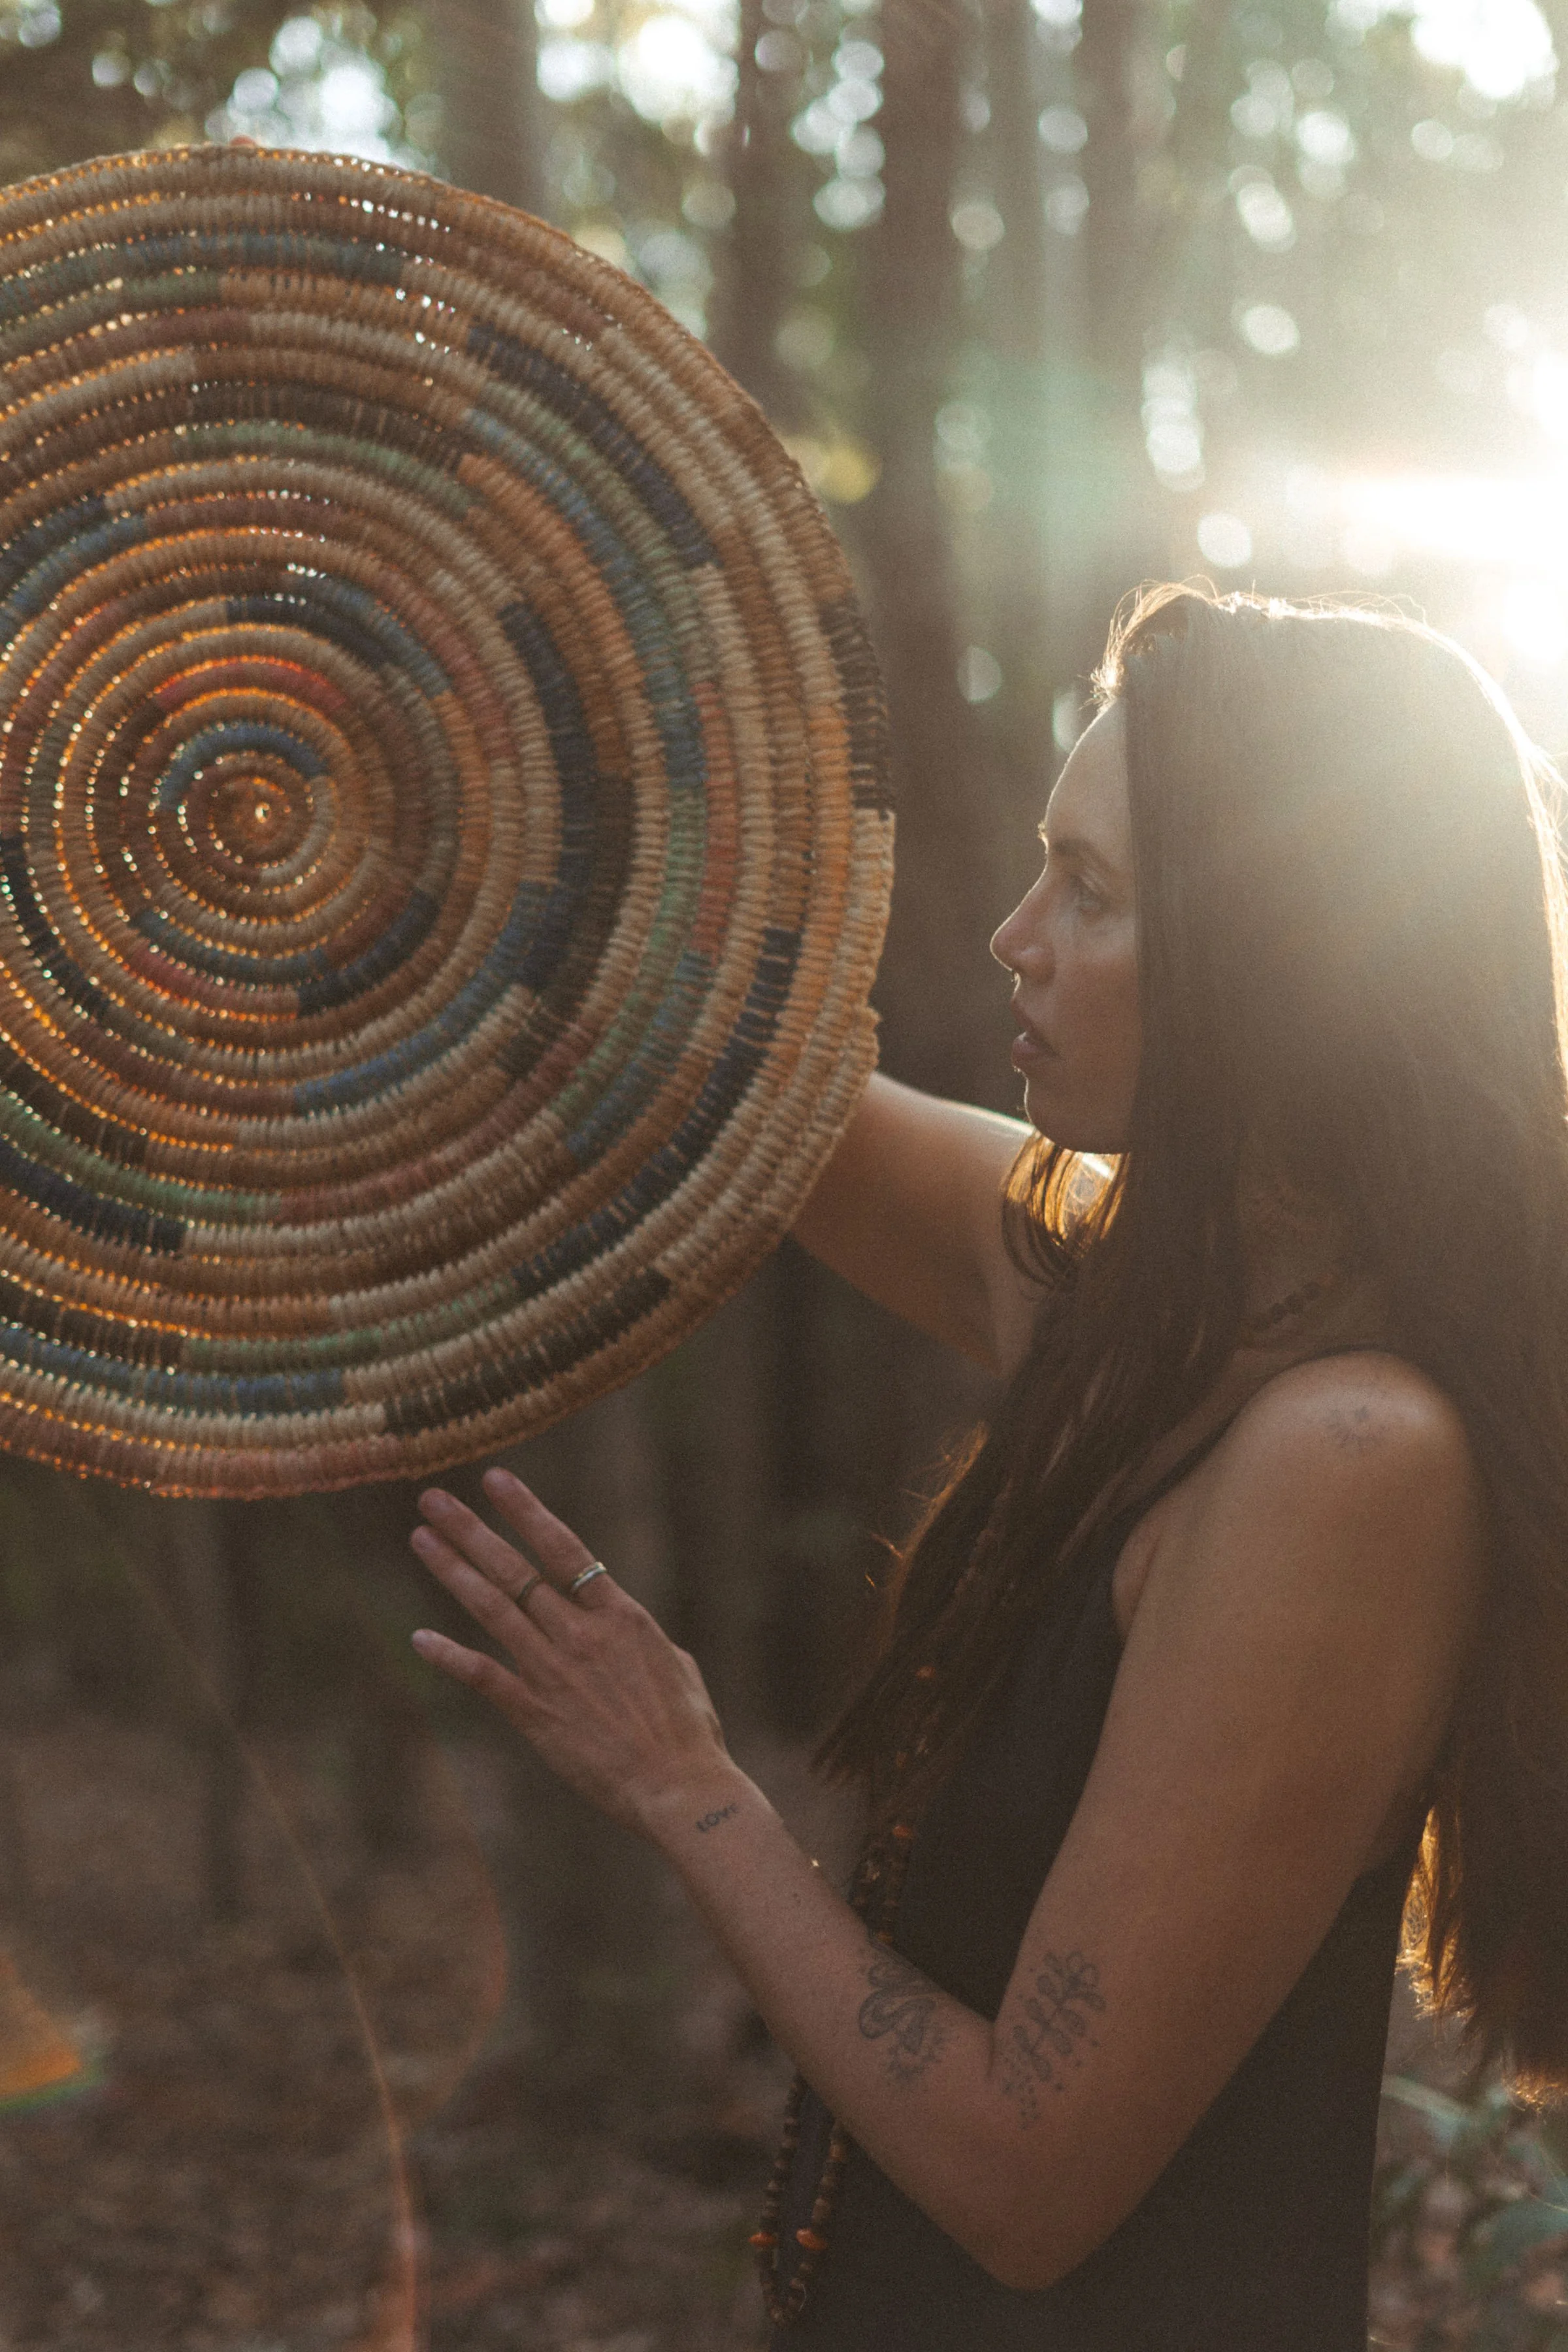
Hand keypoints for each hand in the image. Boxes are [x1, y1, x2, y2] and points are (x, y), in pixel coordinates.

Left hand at [408, 1467, 735, 1838]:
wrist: (680, 1787)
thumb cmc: (689, 1732)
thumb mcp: (676, 1667)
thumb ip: (639, 1640)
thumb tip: (629, 1630)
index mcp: (620, 1616)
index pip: (564, 1548)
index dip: (526, 1512)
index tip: (496, 1479)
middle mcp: (581, 1634)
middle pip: (516, 1570)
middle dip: (472, 1530)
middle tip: (433, 1499)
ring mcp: (554, 1672)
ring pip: (493, 1609)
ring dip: (453, 1572)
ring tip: (421, 1539)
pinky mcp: (535, 1714)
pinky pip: (485, 1677)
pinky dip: (449, 1657)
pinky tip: (419, 1639)